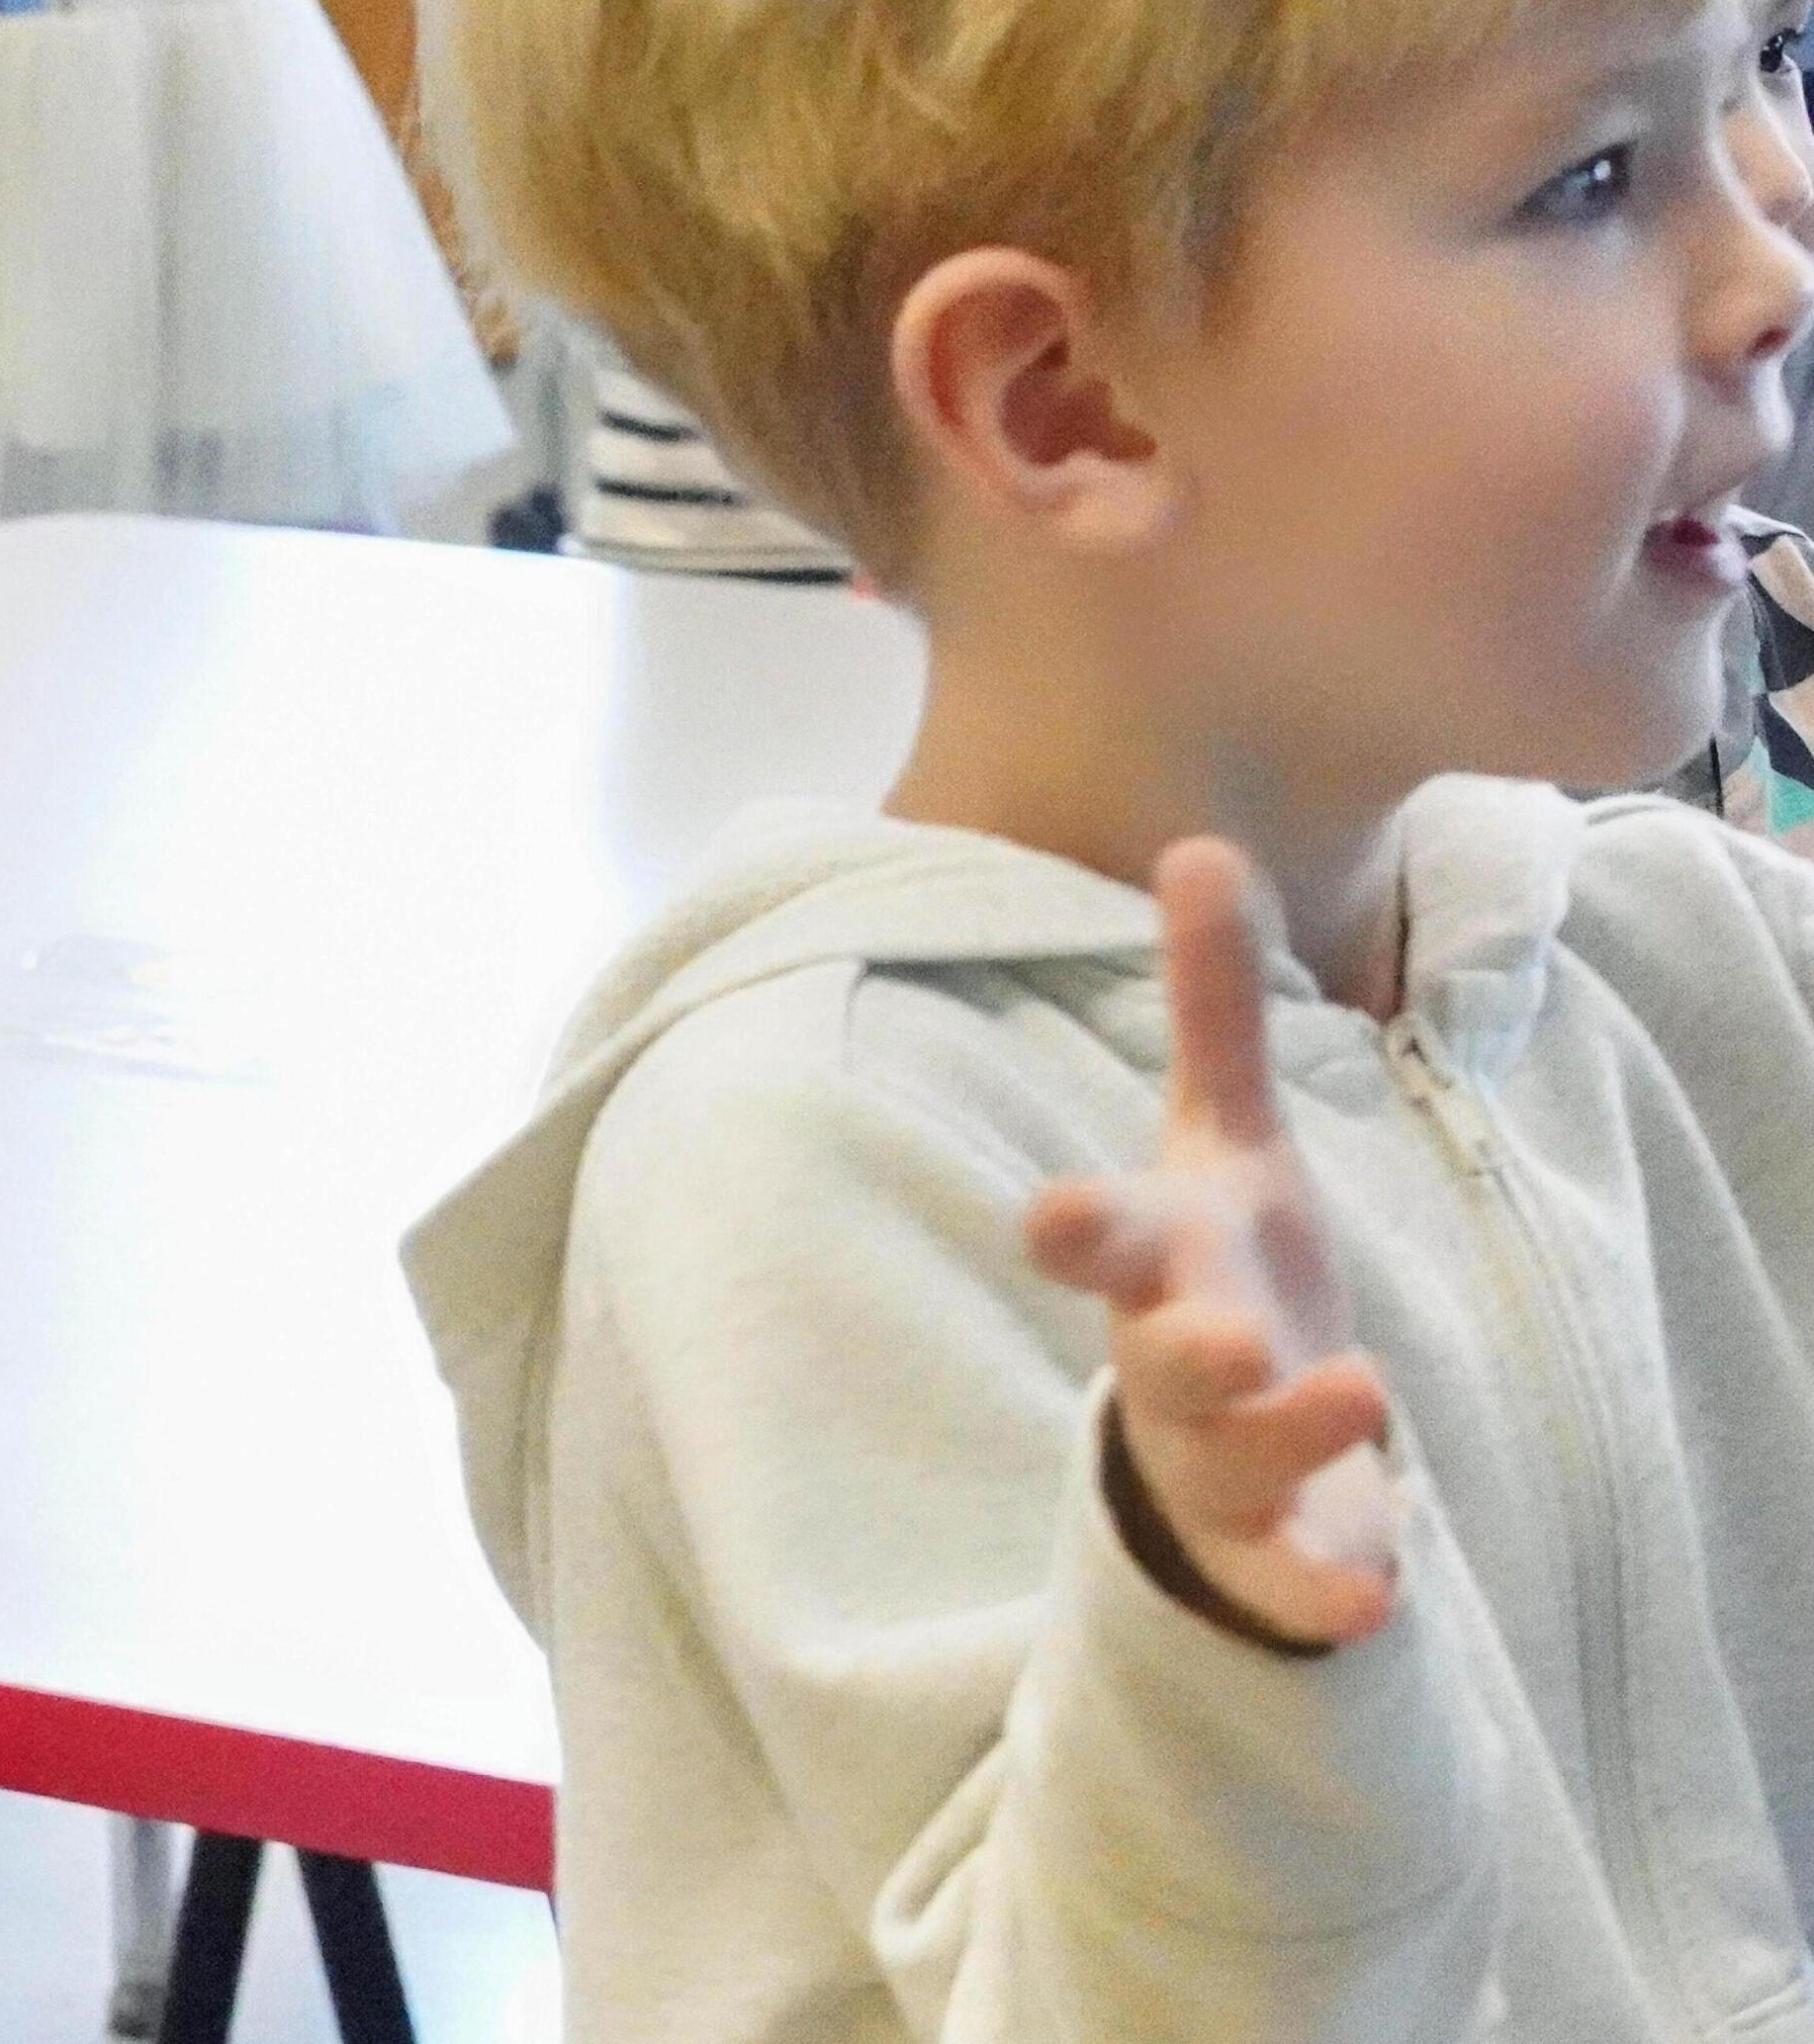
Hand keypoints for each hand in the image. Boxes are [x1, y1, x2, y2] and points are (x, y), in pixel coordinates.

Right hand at [1024, 840, 1402, 1649]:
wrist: (1235, 1445)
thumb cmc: (1223, 1276)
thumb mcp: (1228, 1147)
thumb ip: (1213, 1015)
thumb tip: (1203, 844)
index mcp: (1160, 1265)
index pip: (1103, 1241)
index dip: (1079, 1230)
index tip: (1057, 1217)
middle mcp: (1173, 1362)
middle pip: (1160, 1359)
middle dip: (1184, 1346)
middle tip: (1225, 1329)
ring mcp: (1218, 1462)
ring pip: (1235, 1458)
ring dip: (1291, 1433)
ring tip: (1364, 1395)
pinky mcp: (1273, 1542)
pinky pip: (1292, 1574)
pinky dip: (1324, 1587)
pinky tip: (1377, 1590)